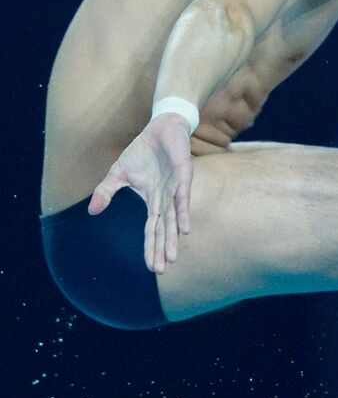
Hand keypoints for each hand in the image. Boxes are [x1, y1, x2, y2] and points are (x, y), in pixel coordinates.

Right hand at [88, 113, 193, 272]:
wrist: (161, 127)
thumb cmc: (143, 151)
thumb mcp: (118, 173)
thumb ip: (106, 192)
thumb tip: (92, 211)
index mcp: (153, 199)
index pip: (152, 228)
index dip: (151, 247)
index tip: (151, 267)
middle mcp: (166, 197)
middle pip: (164, 229)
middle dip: (163, 249)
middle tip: (162, 269)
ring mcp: (175, 187)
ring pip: (174, 217)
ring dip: (173, 237)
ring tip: (173, 257)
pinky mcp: (183, 174)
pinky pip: (183, 196)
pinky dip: (183, 212)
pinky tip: (184, 228)